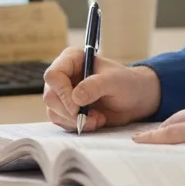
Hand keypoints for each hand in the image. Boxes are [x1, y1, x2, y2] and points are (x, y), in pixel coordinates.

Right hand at [42, 46, 160, 131]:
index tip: (78, 106)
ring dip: (75, 120)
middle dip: (70, 111)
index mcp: (72, 59)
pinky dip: (78, 126)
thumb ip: (95, 86)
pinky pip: (62, 121)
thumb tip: (75, 97)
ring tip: (98, 118)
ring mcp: (63, 93)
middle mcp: (64, 75)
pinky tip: (95, 121)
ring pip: (54, 111)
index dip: (62, 92)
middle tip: (91, 117)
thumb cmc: (126, 84)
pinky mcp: (67, 109)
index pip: (53, 75)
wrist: (134, 100)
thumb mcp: (114, 81)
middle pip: (50, 96)